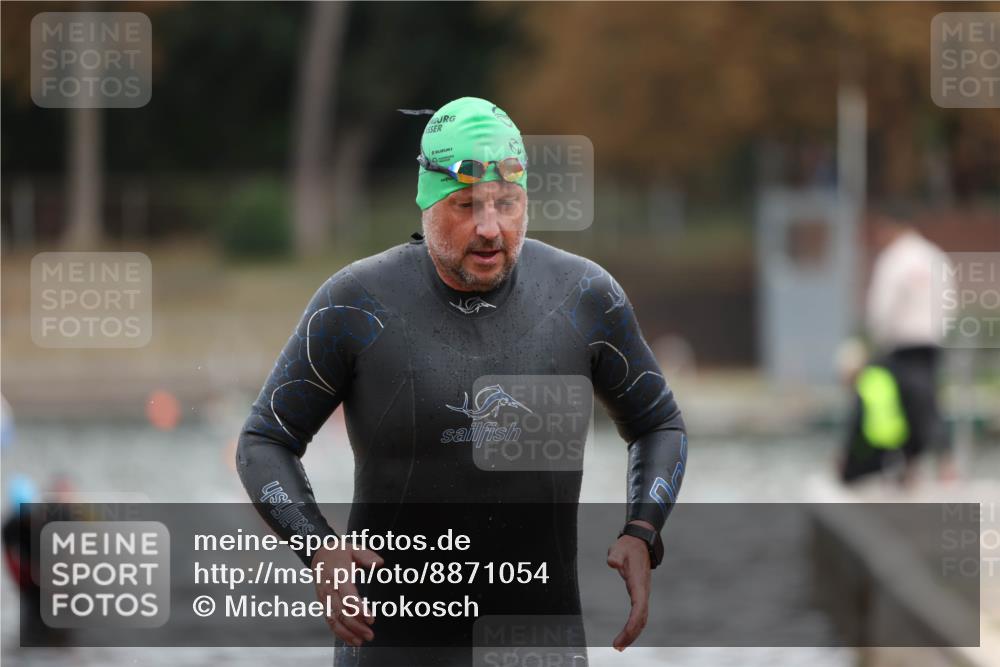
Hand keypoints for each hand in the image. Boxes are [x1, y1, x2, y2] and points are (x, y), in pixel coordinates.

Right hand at [312, 543, 383, 646]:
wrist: (318, 554)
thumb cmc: (337, 552)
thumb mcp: (354, 548)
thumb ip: (367, 556)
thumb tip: (379, 563)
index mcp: (338, 575)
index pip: (347, 595)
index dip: (358, 608)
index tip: (370, 618)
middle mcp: (329, 589)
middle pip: (341, 612)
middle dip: (355, 625)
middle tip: (369, 634)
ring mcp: (325, 598)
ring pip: (334, 620)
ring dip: (347, 633)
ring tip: (360, 641)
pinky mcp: (323, 604)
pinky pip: (329, 621)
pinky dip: (338, 632)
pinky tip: (350, 639)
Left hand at [606, 521, 652, 650]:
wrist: (640, 542)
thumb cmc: (628, 547)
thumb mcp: (619, 548)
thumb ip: (615, 555)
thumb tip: (612, 563)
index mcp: (638, 583)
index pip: (638, 608)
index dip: (632, 624)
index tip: (623, 636)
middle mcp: (643, 591)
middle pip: (641, 618)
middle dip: (631, 634)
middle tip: (617, 647)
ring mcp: (642, 593)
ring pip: (641, 618)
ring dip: (632, 633)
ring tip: (620, 645)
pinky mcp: (639, 594)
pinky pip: (639, 614)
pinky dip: (633, 626)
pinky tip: (626, 634)